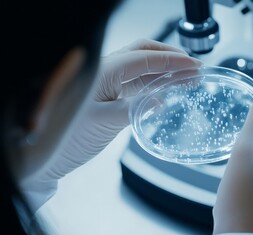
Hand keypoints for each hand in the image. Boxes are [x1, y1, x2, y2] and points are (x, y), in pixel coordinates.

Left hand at [20, 39, 201, 212]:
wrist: (48, 154)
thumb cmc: (67, 136)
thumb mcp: (104, 122)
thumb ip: (134, 109)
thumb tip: (159, 101)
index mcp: (104, 71)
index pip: (145, 58)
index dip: (172, 61)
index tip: (194, 66)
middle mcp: (107, 72)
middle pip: (144, 53)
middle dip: (171, 57)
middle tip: (194, 67)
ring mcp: (110, 83)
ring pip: (143, 69)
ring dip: (166, 71)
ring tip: (188, 78)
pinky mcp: (112, 96)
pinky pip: (139, 84)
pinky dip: (157, 84)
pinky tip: (169, 91)